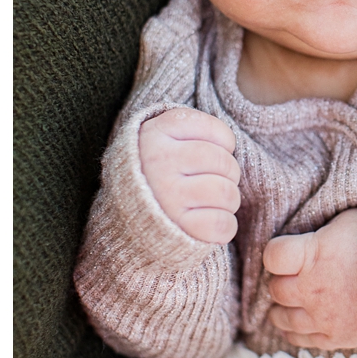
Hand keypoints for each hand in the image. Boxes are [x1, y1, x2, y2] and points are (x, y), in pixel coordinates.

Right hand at [137, 109, 239, 244]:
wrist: (126, 217)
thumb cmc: (155, 174)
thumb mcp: (162, 140)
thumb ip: (191, 132)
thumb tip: (229, 145)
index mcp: (157, 132)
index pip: (216, 131)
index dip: (225, 143)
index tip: (212, 153)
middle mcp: (159, 161)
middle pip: (224, 162)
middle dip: (229, 174)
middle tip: (215, 181)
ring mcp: (168, 195)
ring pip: (227, 193)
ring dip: (229, 201)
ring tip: (212, 202)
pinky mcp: (179, 226)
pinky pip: (223, 224)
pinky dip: (226, 226)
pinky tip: (211, 221)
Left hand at [264, 208, 356, 353]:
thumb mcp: (351, 221)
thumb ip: (324, 230)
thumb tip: (312, 233)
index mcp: (312, 255)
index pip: (272, 256)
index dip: (278, 254)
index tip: (289, 253)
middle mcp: (311, 288)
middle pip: (275, 289)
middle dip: (283, 281)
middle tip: (296, 276)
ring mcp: (322, 317)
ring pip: (282, 318)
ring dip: (284, 308)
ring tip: (292, 301)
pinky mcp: (336, 338)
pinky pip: (301, 339)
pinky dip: (295, 332)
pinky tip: (299, 323)